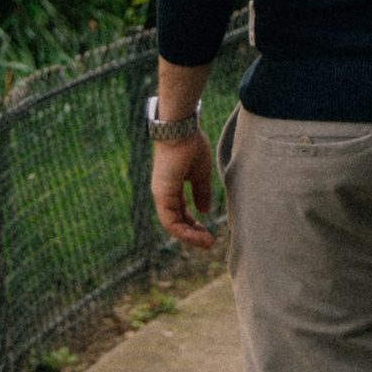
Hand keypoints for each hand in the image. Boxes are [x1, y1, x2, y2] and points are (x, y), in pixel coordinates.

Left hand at [151, 127, 218, 251]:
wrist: (180, 129)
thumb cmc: (191, 145)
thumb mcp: (201, 173)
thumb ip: (202, 191)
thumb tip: (204, 210)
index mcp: (171, 188)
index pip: (181, 213)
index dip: (194, 225)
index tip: (209, 233)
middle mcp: (163, 194)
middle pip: (176, 221)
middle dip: (193, 234)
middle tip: (210, 242)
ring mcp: (161, 195)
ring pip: (172, 225)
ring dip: (190, 236)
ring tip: (207, 243)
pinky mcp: (162, 194)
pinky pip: (170, 221)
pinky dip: (184, 231)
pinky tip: (198, 235)